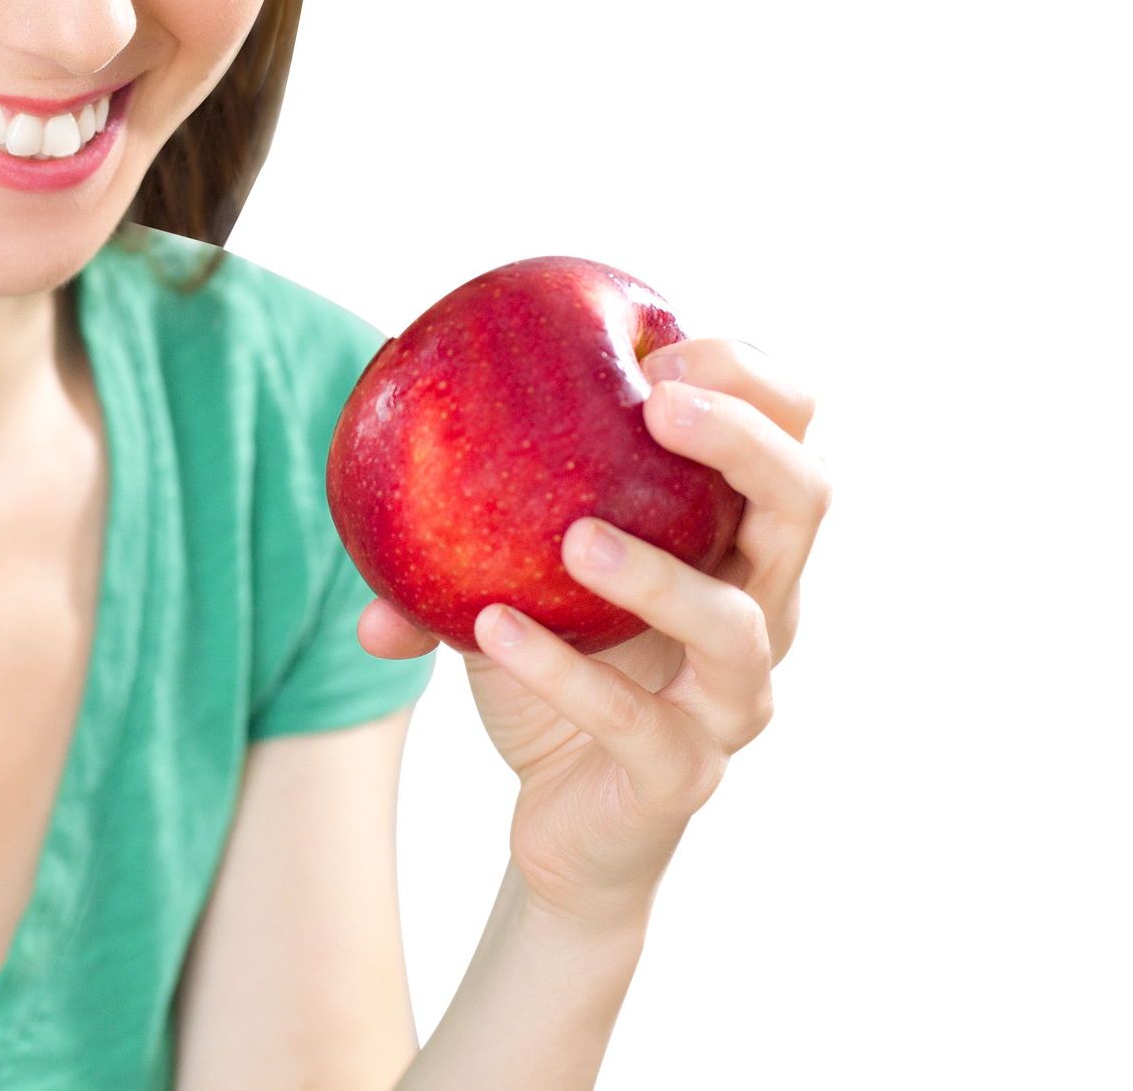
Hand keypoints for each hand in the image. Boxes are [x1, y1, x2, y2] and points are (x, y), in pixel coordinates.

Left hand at [358, 337, 832, 928]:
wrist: (564, 824)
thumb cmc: (554, 674)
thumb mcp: (512, 573)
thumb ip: (457, 513)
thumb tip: (372, 443)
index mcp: (733, 544)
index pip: (787, 438)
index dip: (748, 384)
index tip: (663, 350)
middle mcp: (759, 611)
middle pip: (803, 506)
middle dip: (742, 441)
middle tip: (656, 403)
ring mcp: (731, 699)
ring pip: (738, 624)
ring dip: (658, 574)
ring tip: (574, 537)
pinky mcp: (682, 773)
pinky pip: (635, 720)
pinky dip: (561, 670)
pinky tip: (492, 626)